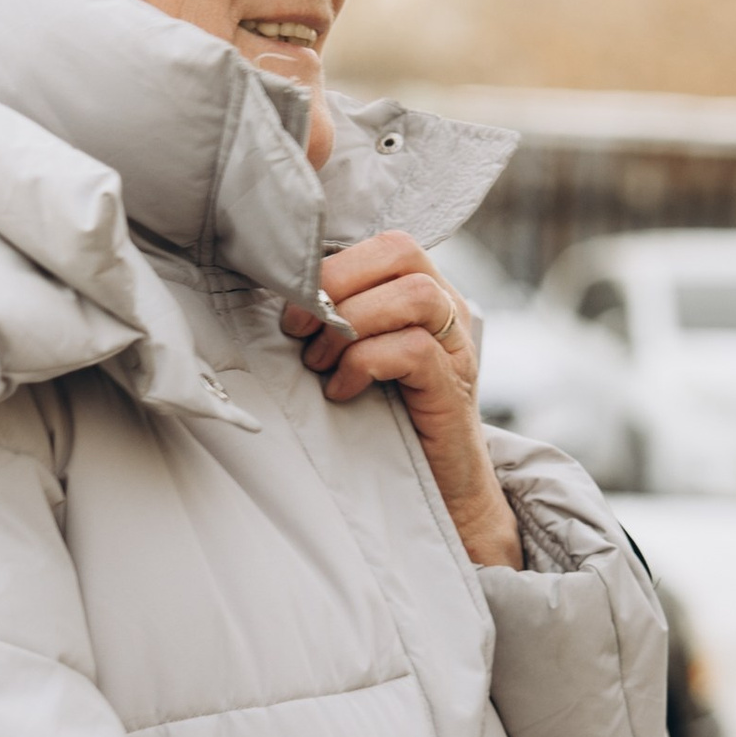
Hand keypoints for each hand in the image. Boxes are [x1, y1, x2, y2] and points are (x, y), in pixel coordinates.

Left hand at [281, 232, 522, 568]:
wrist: (441, 493)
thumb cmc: (388, 422)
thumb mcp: (356, 359)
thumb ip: (336, 324)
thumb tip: (279, 300)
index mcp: (425, 294)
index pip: (386, 243)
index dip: (333, 264)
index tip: (293, 310)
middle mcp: (448, 312)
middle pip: (401, 253)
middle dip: (337, 285)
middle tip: (300, 333)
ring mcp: (457, 349)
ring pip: (412, 295)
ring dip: (351, 326)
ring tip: (320, 365)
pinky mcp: (454, 390)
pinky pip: (415, 350)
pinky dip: (365, 365)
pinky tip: (341, 391)